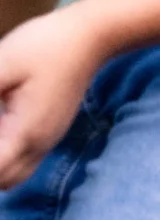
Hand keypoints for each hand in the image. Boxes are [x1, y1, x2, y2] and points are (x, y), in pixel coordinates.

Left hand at [0, 7, 108, 188]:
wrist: (90, 38)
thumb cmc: (45, 46)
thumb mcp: (1, 64)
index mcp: (26, 132)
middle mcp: (40, 143)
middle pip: (5, 181)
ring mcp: (47, 138)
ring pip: (15, 174)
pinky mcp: (49, 129)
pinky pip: (24, 158)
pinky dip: (4, 156)